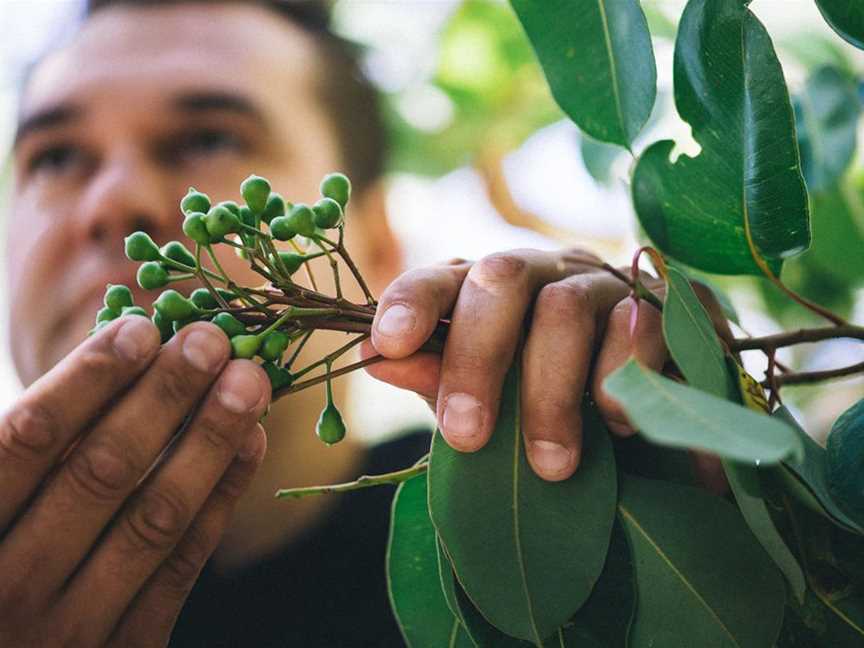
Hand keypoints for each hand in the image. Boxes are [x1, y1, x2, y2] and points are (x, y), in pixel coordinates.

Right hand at [0, 317, 269, 646]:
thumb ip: (24, 450)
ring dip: (209, 440)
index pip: (28, 441)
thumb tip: (104, 357)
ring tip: (247, 382)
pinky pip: (182, 565)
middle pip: (100, 472)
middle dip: (164, 397)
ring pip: (154, 518)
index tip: (140, 329)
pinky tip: (249, 443)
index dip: (87, 379)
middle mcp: (9, 586)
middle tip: (211, 340)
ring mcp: (71, 628)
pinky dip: (219, 498)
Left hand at [362, 248, 729, 488]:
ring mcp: (607, 283)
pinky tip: (616, 425)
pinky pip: (637, 327)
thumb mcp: (491, 400)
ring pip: (565, 309)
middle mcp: (545, 271)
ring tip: (551, 466)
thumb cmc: (554, 405)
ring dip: (550, 394)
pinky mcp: (668, 305)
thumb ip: (438, 378)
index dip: (411, 302)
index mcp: (492, 291)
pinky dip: (618, 381)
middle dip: (477, 359)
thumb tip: (373, 359)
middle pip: (500, 278)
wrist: (656, 413)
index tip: (388, 346)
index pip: (443, 277)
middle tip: (466, 437)